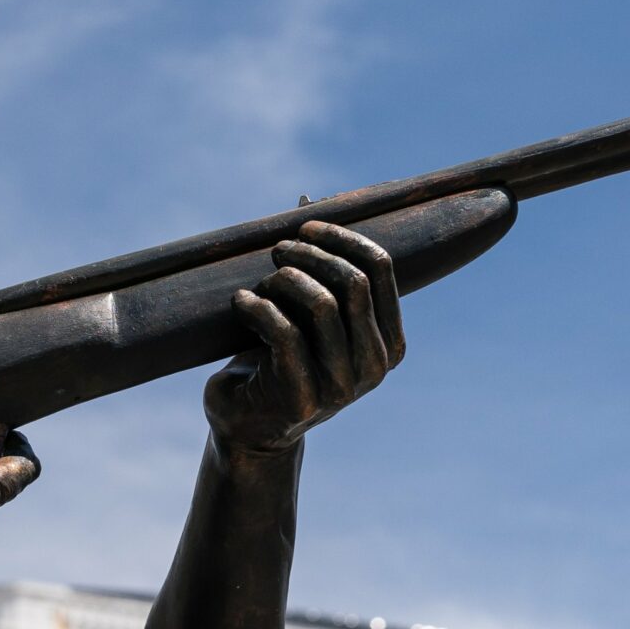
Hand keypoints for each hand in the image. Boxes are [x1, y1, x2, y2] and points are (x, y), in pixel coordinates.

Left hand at [204, 221, 403, 455]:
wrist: (249, 427)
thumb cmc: (279, 361)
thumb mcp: (308, 315)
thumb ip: (319, 268)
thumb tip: (308, 201)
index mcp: (389, 343)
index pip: (380, 268)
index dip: (341, 236)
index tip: (305, 227)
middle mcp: (374, 367)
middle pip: (352, 282)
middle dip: (309, 254)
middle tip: (277, 251)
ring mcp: (342, 387)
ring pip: (319, 304)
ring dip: (282, 280)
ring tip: (261, 283)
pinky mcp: (303, 399)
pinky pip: (283, 331)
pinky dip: (256, 307)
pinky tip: (240, 303)